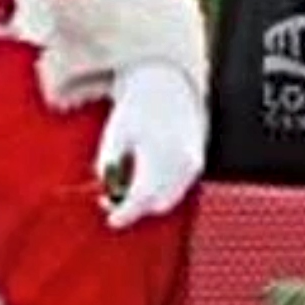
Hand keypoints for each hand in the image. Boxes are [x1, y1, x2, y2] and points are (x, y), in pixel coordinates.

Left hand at [95, 62, 205, 229]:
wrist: (165, 84)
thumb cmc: (135, 108)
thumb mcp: (114, 133)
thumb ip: (108, 164)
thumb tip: (106, 192)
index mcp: (159, 152)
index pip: (142, 196)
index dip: (125, 213)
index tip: (112, 220)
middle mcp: (181, 160)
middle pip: (157, 203)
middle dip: (134, 206)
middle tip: (111, 199)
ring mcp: (193, 162)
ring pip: (170, 198)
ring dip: (148, 199)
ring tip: (127, 181)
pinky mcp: (198, 162)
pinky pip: (179, 188)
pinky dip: (161, 188)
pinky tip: (145, 171)